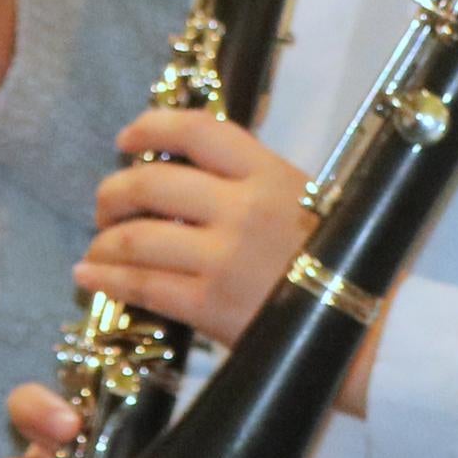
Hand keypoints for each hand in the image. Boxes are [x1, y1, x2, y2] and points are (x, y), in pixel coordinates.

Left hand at [78, 111, 382, 415]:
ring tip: (97, 244)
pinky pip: (143, 285)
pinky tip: (91, 274)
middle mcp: (242, 209)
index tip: (127, 140)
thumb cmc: (338, 260)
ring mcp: (224, 258)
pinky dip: (108, 277)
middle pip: (152, 185)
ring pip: (138, 237)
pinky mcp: (211, 306)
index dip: (150, 127)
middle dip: (113, 192)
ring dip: (105, 239)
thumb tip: (185, 170)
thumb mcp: (301, 198)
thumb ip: (249, 180)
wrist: (366, 330)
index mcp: (268, 173)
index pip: (196, 130)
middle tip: (104, 204)